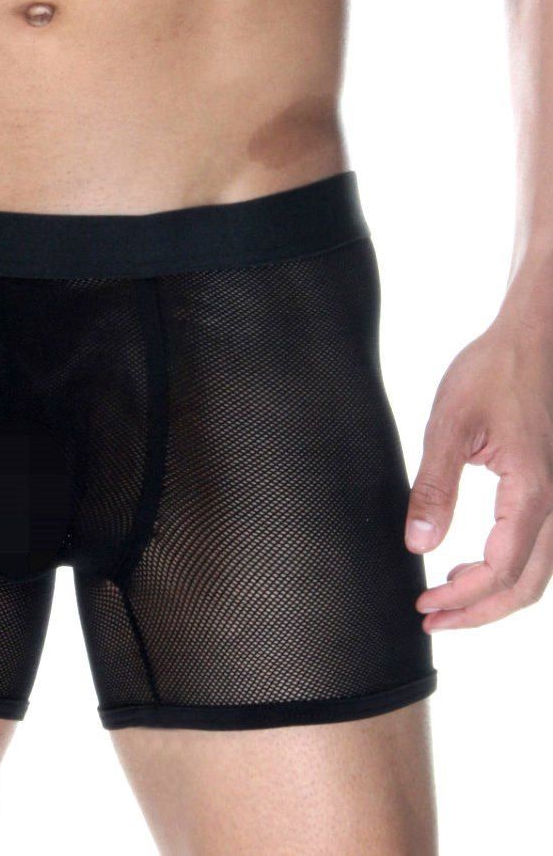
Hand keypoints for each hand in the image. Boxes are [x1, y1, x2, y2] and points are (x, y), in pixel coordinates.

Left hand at [406, 315, 552, 629]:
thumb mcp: (449, 424)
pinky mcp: (549, 489)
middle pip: (526, 587)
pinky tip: (473, 566)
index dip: (462, 599)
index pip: (500, 572)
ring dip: (495, 596)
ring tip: (447, 600)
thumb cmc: (492, 373)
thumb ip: (434, 487)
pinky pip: (539, 550)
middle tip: (431, 618)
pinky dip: (510, 572)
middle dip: (478, 612)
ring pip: (538, 574)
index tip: (424, 605)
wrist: (531, 341)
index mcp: (530, 493)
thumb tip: (418, 544)